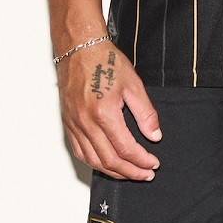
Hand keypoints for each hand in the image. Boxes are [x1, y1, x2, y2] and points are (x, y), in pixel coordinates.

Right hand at [58, 41, 161, 180]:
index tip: (153, 163)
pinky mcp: (68, 123)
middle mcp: (85, 122)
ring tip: (129, 173)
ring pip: (93, 160)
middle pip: (109, 160)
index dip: (142, 160)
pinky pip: (80, 152)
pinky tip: (107, 163)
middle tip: (146, 174)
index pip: (125, 149)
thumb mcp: (133, 85)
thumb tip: (155, 136)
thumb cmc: (104, 61)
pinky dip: (94, 162)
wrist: (79, 48)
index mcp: (103, 112)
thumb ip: (146, 113)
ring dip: (113, 172)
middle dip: (130, 172)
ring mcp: (74, 124)